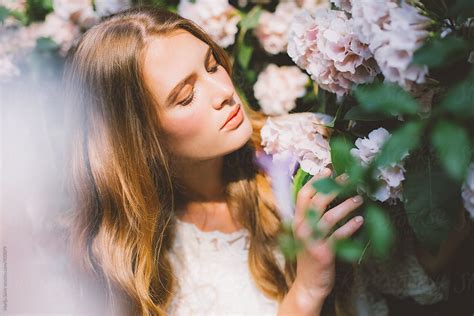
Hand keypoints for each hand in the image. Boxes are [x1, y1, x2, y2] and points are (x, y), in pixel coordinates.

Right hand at [290, 168, 363, 313]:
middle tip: (348, 178)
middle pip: (317, 201)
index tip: (328, 170)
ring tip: (360, 198)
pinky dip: (351, 227)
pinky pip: (339, 235)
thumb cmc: (310, 255)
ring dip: (346, 205)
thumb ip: (311, 216)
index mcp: (297, 221)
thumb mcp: (305, 233)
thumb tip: (327, 194)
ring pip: (329, 216)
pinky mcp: (324, 252)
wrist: (308, 283)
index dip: (315, 181)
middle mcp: (302, 228)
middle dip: (333, 187)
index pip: (303, 195)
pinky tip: (361, 221)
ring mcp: (312, 240)